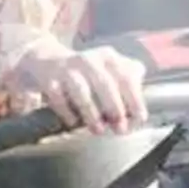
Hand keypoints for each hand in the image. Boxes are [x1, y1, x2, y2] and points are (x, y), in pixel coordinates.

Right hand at [21, 45, 146, 134]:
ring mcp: (68, 69)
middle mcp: (89, 60)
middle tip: (120, 128)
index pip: (126, 76)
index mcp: (108, 57)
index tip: (140, 118)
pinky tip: (74, 122)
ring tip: (98, 130)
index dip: (135, 98)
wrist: (48, 60)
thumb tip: (140, 108)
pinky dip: (67, 112)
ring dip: (91, 113)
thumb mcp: (110, 69)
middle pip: (105, 83)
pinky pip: (59, 98)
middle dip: (114, 108)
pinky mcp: (50, 80)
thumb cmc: (87, 71)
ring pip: (81, 91)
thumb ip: (129, 81)